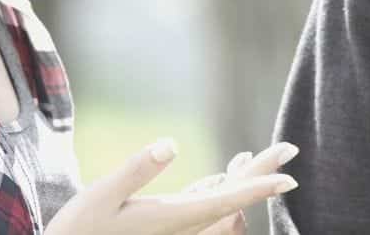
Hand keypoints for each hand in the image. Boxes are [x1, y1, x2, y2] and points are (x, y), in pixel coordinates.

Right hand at [45, 138, 298, 234]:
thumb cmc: (79, 230)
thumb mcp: (102, 196)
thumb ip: (136, 171)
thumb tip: (171, 143)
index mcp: (171, 219)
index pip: (226, 201)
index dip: (259, 187)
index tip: (289, 177)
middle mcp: (180, 228)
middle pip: (231, 199)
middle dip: (260, 174)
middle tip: (290, 148)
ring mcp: (174, 231)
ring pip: (219, 205)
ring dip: (242, 180)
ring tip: (262, 156)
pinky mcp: (164, 229)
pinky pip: (202, 210)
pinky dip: (219, 191)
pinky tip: (222, 179)